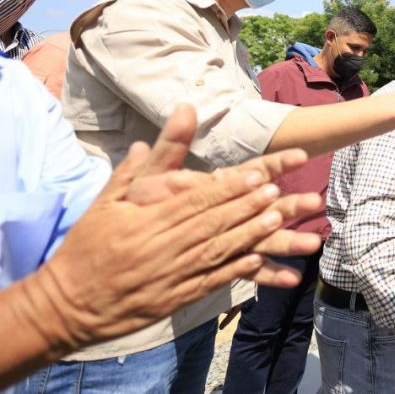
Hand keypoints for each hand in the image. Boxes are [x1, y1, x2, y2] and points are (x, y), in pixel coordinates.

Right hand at [23, 127, 321, 354]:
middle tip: (278, 192)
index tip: (258, 176)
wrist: (66, 303)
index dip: (229, 189)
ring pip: (216, 252)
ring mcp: (169, 275)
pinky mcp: (172, 299)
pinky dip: (234, 272)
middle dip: (247, 207)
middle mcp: (161, 247)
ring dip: (249, 236)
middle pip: (212, 223)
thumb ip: (129, 174)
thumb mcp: (103, 205)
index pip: (195, 200)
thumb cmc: (85, 249)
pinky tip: (257, 261)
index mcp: (146, 221)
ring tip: (278, 220)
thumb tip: (139, 141)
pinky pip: (208, 283)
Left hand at [122, 105, 323, 284]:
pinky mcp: (224, 262)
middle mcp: (229, 211)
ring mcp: (230, 236)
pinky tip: (290, 280)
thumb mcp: (152, 176)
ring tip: (312, 244)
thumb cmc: (140, 206)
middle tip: (315, 202)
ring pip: (264, 238)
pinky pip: (249, 270)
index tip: (301, 155)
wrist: (122, 247)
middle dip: (291, 204)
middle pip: (266, 205)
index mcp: (216, 188)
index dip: (276, 163)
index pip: (252, 171)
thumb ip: (171, 147)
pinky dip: (269, 274)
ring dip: (288, 240)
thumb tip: (184, 108)